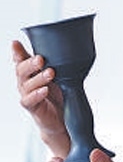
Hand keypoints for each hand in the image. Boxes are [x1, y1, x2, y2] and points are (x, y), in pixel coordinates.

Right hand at [12, 40, 69, 154]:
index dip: (17, 52)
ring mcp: (28, 94)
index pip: (22, 60)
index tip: (16, 44)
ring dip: (38, 78)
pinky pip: (29, 101)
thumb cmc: (60, 93)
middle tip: (41, 59)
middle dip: (30, 64)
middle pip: (21, 70)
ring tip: (50, 73)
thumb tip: (68, 45)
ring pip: (26, 85)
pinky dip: (36, 95)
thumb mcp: (62, 74)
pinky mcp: (32, 108)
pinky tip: (45, 90)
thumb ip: (60, 62)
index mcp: (32, 71)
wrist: (63, 118)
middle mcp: (26, 82)